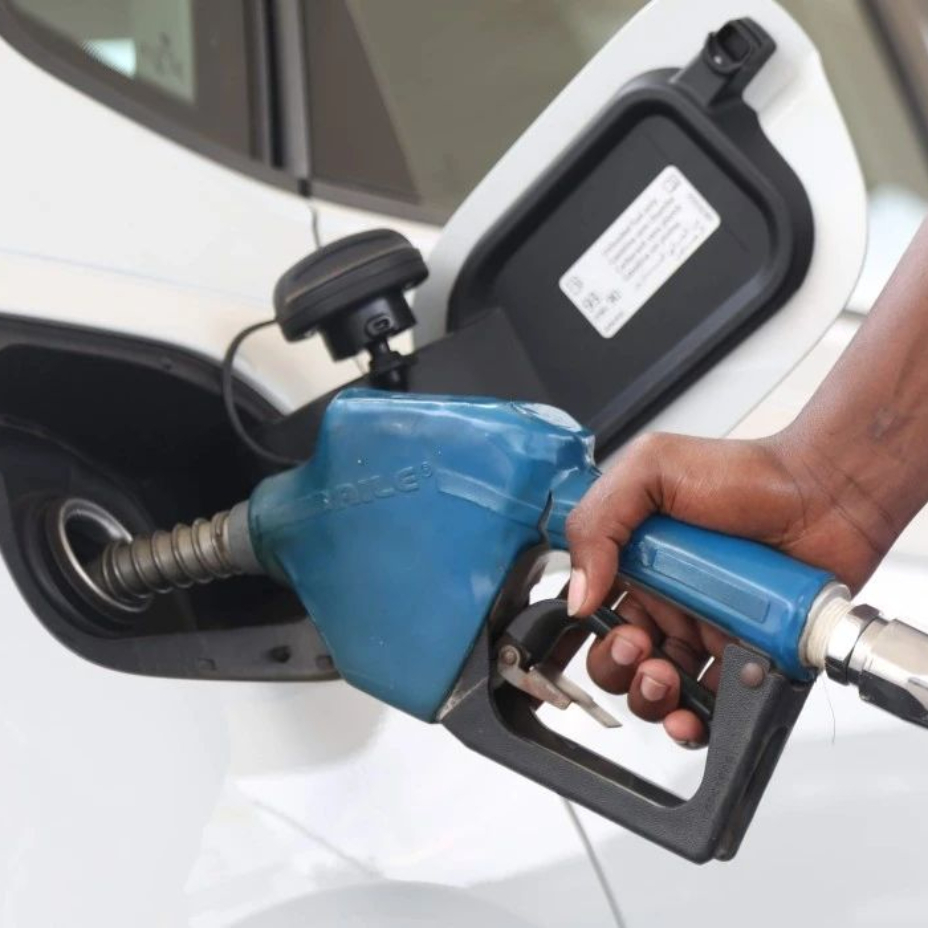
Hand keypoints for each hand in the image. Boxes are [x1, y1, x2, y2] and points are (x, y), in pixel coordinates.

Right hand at [565, 429, 892, 745]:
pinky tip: (693, 710)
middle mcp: (667, 599)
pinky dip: (700, 720)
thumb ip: (598, 523)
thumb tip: (577, 593)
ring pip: (662, 689)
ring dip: (651, 698)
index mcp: (636, 560)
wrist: (826, 492)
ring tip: (665, 677)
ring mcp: (707, 630)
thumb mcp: (650, 470)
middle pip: (622, 658)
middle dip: (618, 669)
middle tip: (638, 649)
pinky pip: (717, 703)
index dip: (588, 634)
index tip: (601, 636)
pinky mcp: (749, 656)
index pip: (593, 611)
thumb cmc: (746, 474)